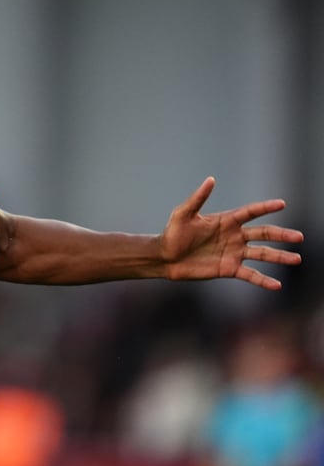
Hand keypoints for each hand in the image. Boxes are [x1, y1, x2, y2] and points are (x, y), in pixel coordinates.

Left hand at [160, 177, 303, 289]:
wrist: (165, 257)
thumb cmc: (173, 233)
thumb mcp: (184, 214)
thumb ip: (198, 198)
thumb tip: (211, 180)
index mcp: (226, 220)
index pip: (250, 212)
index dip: (265, 208)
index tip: (282, 203)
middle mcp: (234, 236)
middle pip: (263, 234)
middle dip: (281, 235)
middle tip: (299, 237)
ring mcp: (234, 253)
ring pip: (262, 254)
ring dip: (279, 256)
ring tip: (297, 259)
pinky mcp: (229, 269)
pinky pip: (250, 275)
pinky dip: (263, 280)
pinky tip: (277, 286)